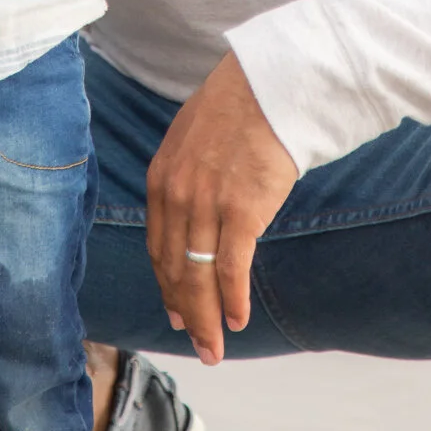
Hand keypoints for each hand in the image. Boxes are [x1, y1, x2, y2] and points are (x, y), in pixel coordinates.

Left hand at [145, 51, 297, 366]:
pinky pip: (231, 269)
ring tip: (215, 347)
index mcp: (161, 177)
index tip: (176, 312)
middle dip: (186, 314)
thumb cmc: (241, 105)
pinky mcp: (241, 211)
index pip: (159, 247)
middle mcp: (177, 195)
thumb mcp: (195, 137)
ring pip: (199, 278)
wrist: (271, 83)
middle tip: (199, 345)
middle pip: (175, 271)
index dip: (167, 286)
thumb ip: (188, 175)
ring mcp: (207, 204)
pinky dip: (233, 300)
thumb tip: (197, 207)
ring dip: (207, 320)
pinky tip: (238, 320)